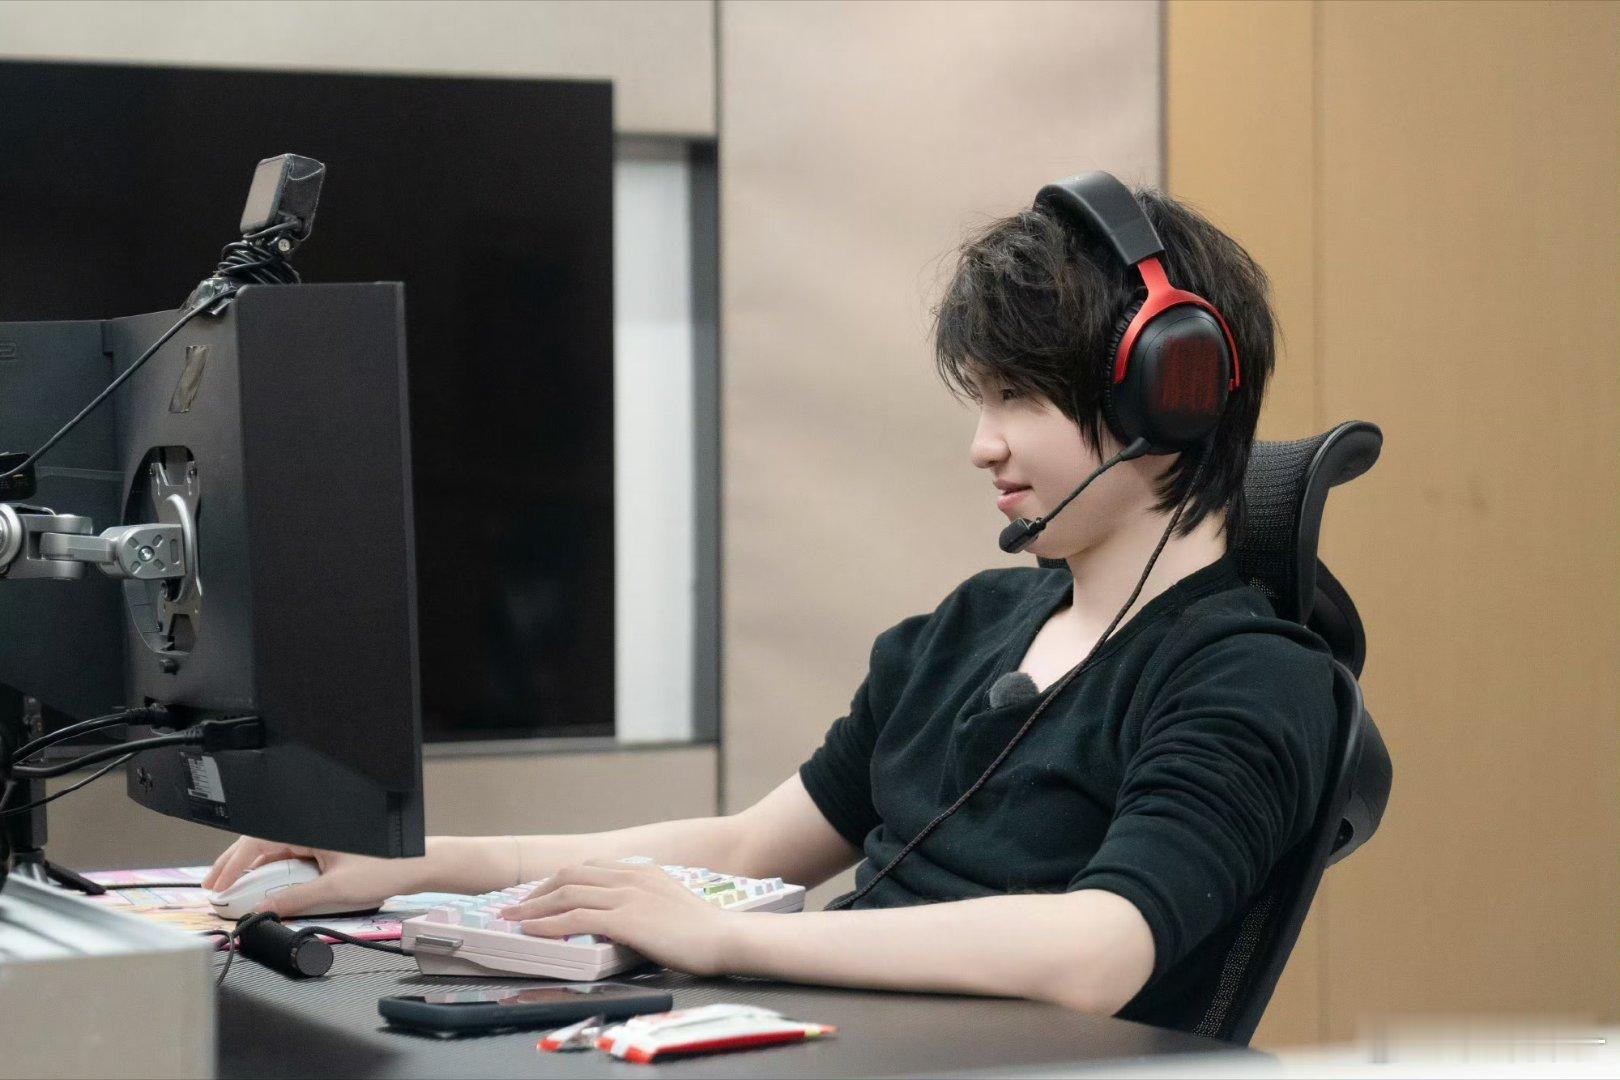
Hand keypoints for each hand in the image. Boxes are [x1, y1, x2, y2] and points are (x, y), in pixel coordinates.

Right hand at [201, 836, 412, 916]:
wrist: (419, 865)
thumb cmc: (386, 868)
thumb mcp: (334, 890)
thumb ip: (294, 900)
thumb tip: (263, 910)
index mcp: (310, 829)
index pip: (259, 841)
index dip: (233, 864)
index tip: (217, 885)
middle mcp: (313, 829)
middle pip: (262, 844)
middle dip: (235, 865)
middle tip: (214, 887)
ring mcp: (320, 838)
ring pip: (276, 851)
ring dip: (254, 870)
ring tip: (232, 889)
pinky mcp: (328, 848)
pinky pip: (293, 857)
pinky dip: (274, 872)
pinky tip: (263, 887)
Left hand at [497, 860, 731, 976]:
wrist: (723, 937)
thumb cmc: (701, 929)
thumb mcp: (669, 902)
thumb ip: (643, 899)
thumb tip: (618, 913)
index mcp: (640, 871)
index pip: (587, 868)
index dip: (558, 880)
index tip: (540, 894)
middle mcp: (630, 877)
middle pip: (570, 876)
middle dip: (538, 891)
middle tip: (516, 907)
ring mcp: (627, 896)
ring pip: (567, 895)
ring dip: (534, 908)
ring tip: (513, 920)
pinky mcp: (626, 919)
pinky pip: (576, 918)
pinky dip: (549, 923)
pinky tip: (533, 931)